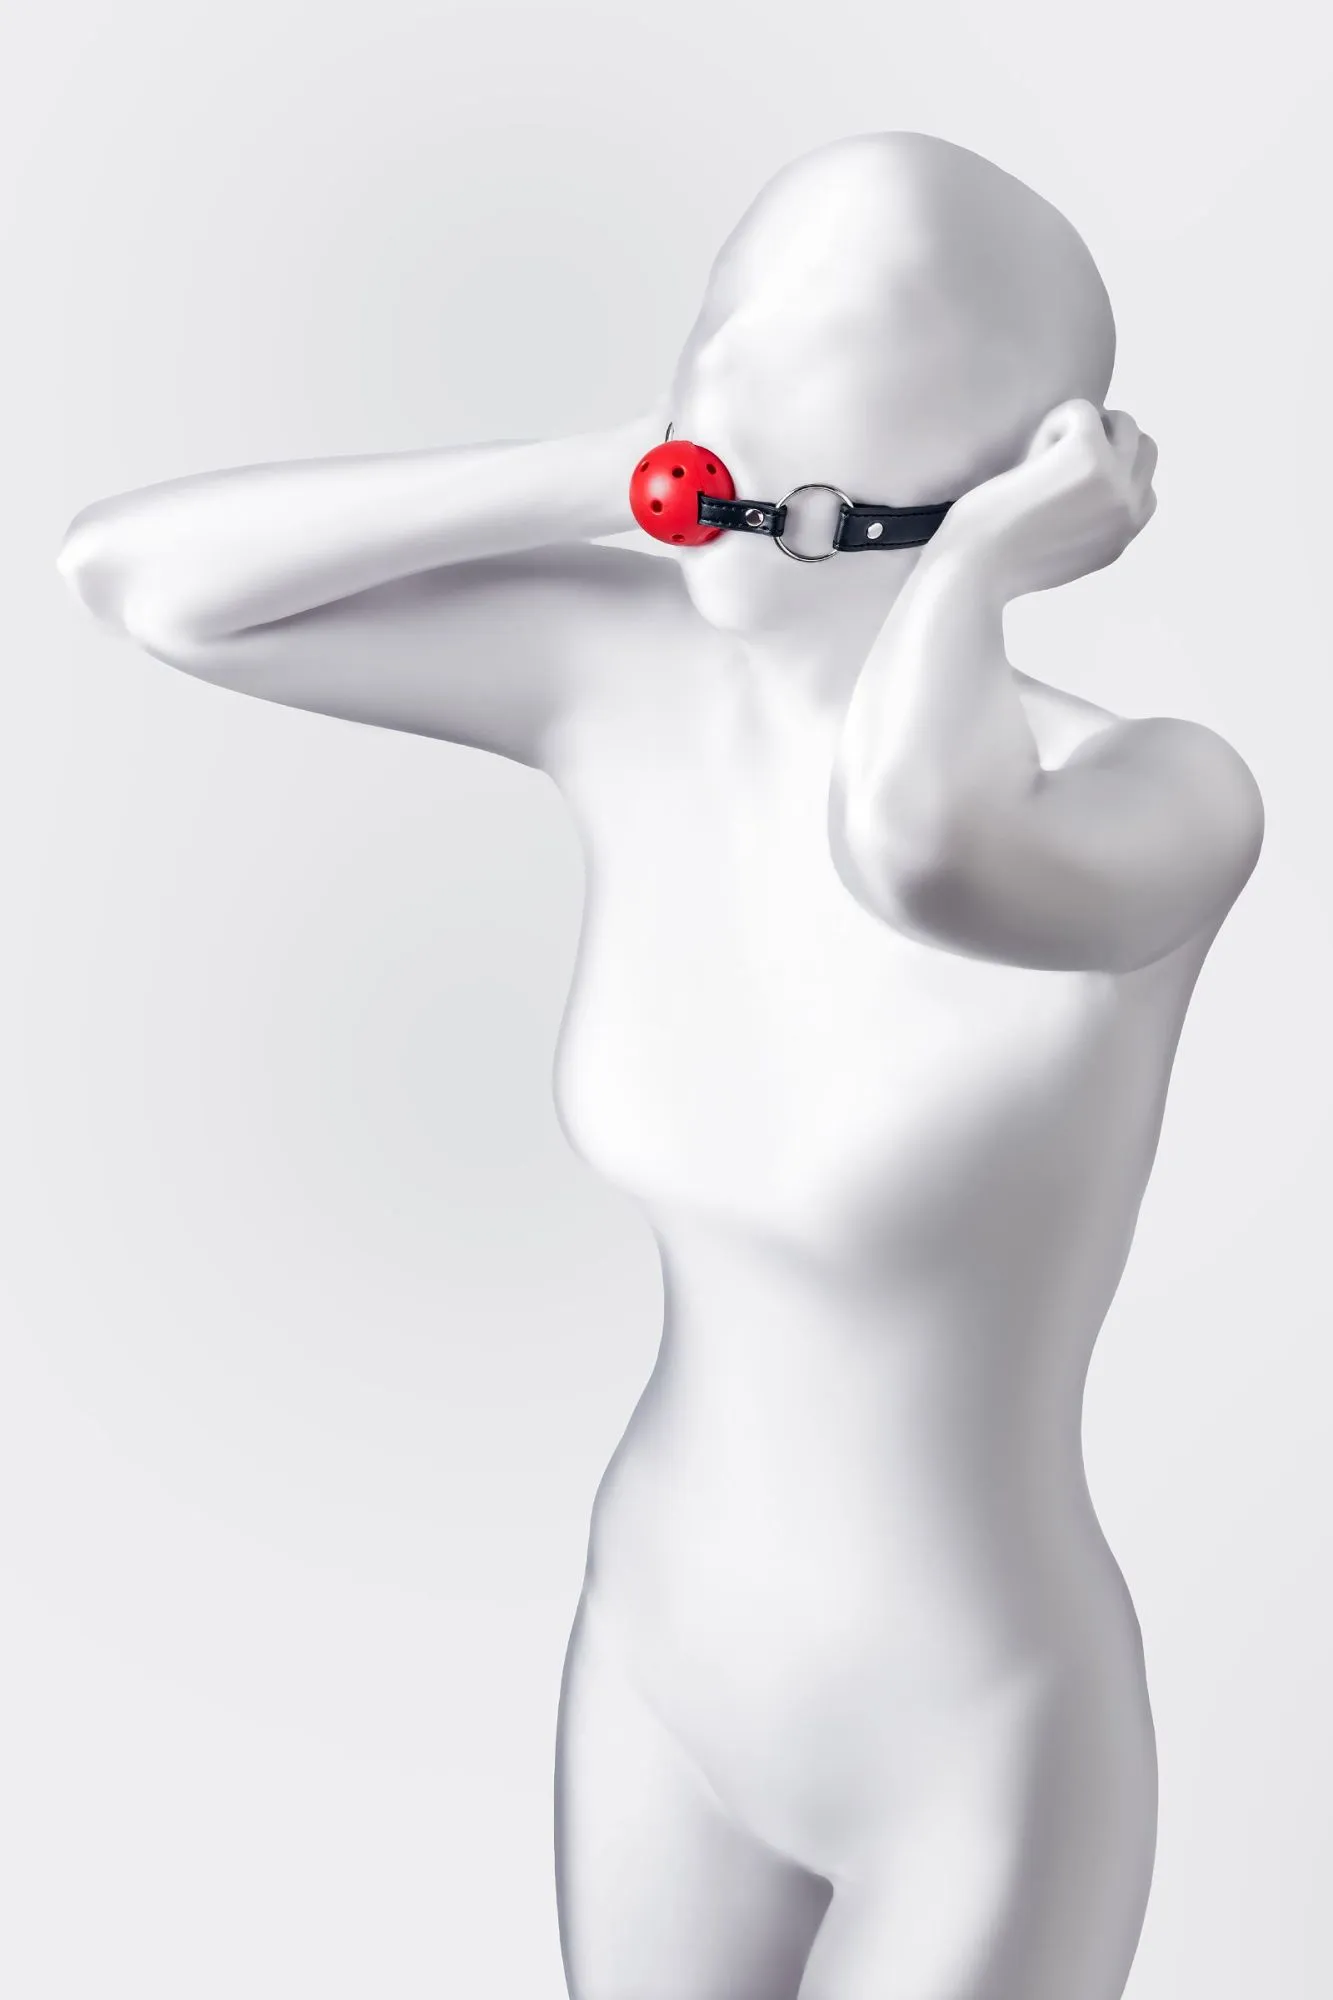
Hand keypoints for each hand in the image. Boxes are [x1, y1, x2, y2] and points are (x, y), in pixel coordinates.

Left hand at [934, 399, 1157, 597]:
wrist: (974, 570)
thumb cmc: (1001, 561)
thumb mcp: (1064, 553)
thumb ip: (1091, 524)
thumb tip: (1090, 485)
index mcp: (1125, 534)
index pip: (1145, 485)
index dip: (1110, 469)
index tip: (1069, 477)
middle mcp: (1129, 508)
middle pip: (1142, 446)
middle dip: (1104, 440)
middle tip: (1055, 457)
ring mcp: (1114, 479)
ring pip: (1122, 422)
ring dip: (1080, 428)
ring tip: (1040, 458)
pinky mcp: (1089, 453)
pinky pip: (1081, 411)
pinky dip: (1052, 422)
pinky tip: (1026, 456)